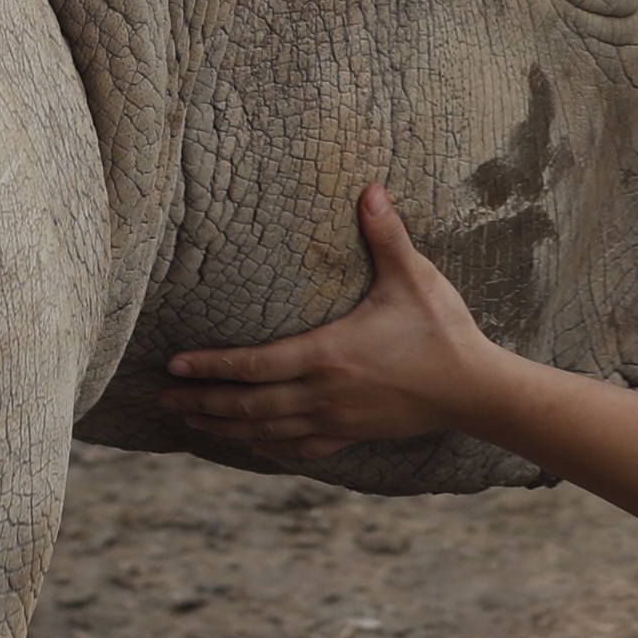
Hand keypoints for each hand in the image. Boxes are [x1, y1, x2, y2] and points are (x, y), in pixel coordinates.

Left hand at [157, 186, 507, 461]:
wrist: (474, 389)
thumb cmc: (442, 330)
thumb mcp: (413, 278)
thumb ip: (386, 235)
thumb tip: (369, 188)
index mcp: (329, 354)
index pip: (254, 365)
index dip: (211, 366)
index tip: (174, 364)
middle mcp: (323, 394)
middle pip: (248, 405)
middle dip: (202, 402)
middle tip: (163, 398)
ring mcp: (335, 421)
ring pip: (265, 432)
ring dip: (224, 428)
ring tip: (190, 422)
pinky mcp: (350, 436)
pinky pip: (297, 449)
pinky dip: (266, 448)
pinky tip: (248, 445)